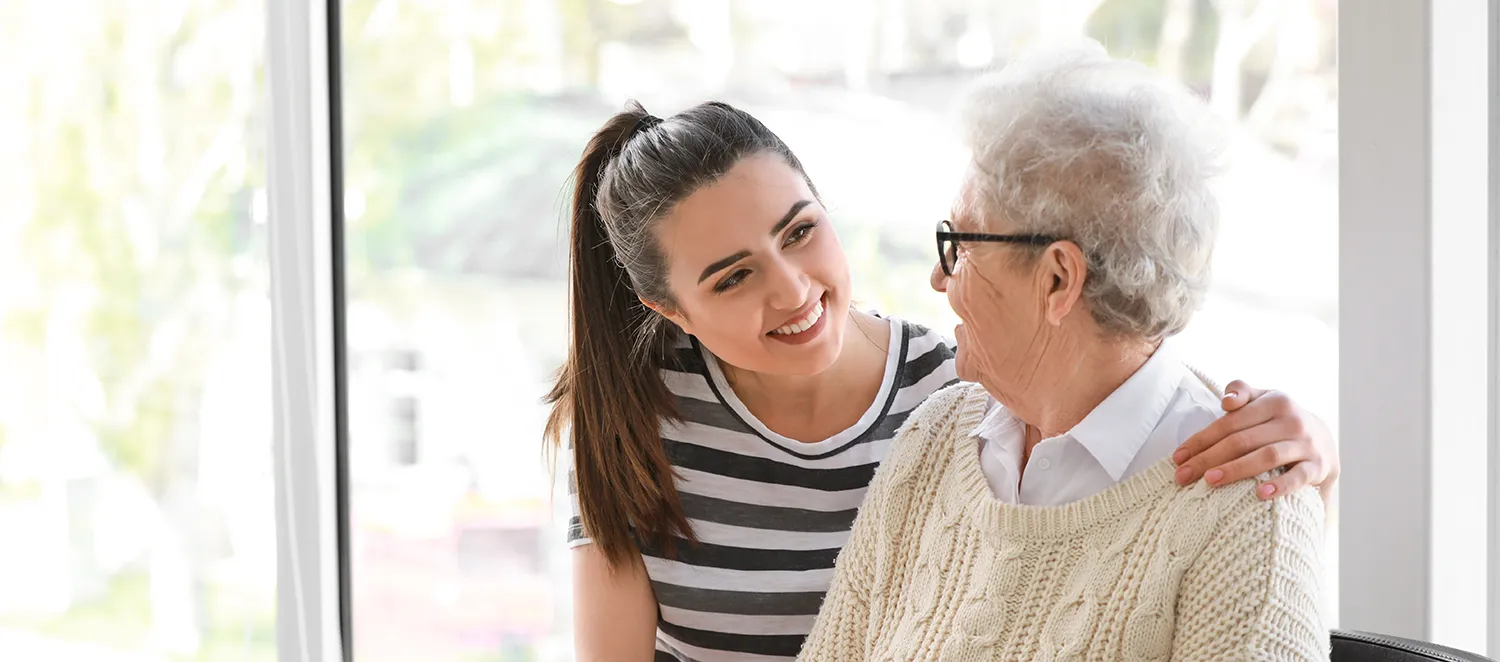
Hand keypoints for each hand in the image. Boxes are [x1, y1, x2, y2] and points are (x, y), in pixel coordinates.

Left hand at [1172, 381, 1338, 499]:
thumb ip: (1241, 391)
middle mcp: (1291, 420)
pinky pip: (1298, 477)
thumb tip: (1226, 401)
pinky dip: (1280, 485)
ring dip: (1236, 469)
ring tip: (1209, 481)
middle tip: (1183, 476)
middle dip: (1208, 458)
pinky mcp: (1318, 466)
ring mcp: (1306, 443)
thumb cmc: (1280, 420)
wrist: (1325, 440)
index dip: (1201, 440)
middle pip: (1242, 440)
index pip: (1229, 422)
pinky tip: (1260, 493)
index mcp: (1274, 401)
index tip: (1177, 457)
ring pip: (1266, 456)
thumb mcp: (1264, 399)